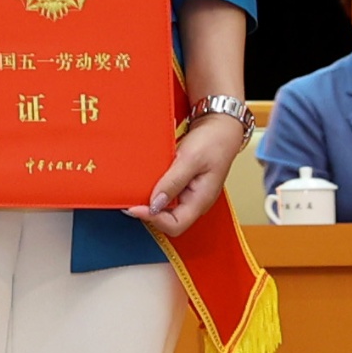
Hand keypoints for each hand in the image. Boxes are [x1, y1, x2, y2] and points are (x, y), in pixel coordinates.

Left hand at [142, 112, 247, 234]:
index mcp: (201, 200)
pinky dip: (153, 192)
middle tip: (130, 199)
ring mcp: (188, 195)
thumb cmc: (213, 141)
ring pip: (164, 209)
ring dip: (148, 203)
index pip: (175, 225)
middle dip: (148, 212)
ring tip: (135, 191)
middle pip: (168, 220)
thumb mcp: (190, 159)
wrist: (220, 127)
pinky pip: (165, 196)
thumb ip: (173, 182)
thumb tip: (155, 204)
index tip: (134, 207)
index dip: (153, 219)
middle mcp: (194, 202)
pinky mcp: (182, 186)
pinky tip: (145, 183)